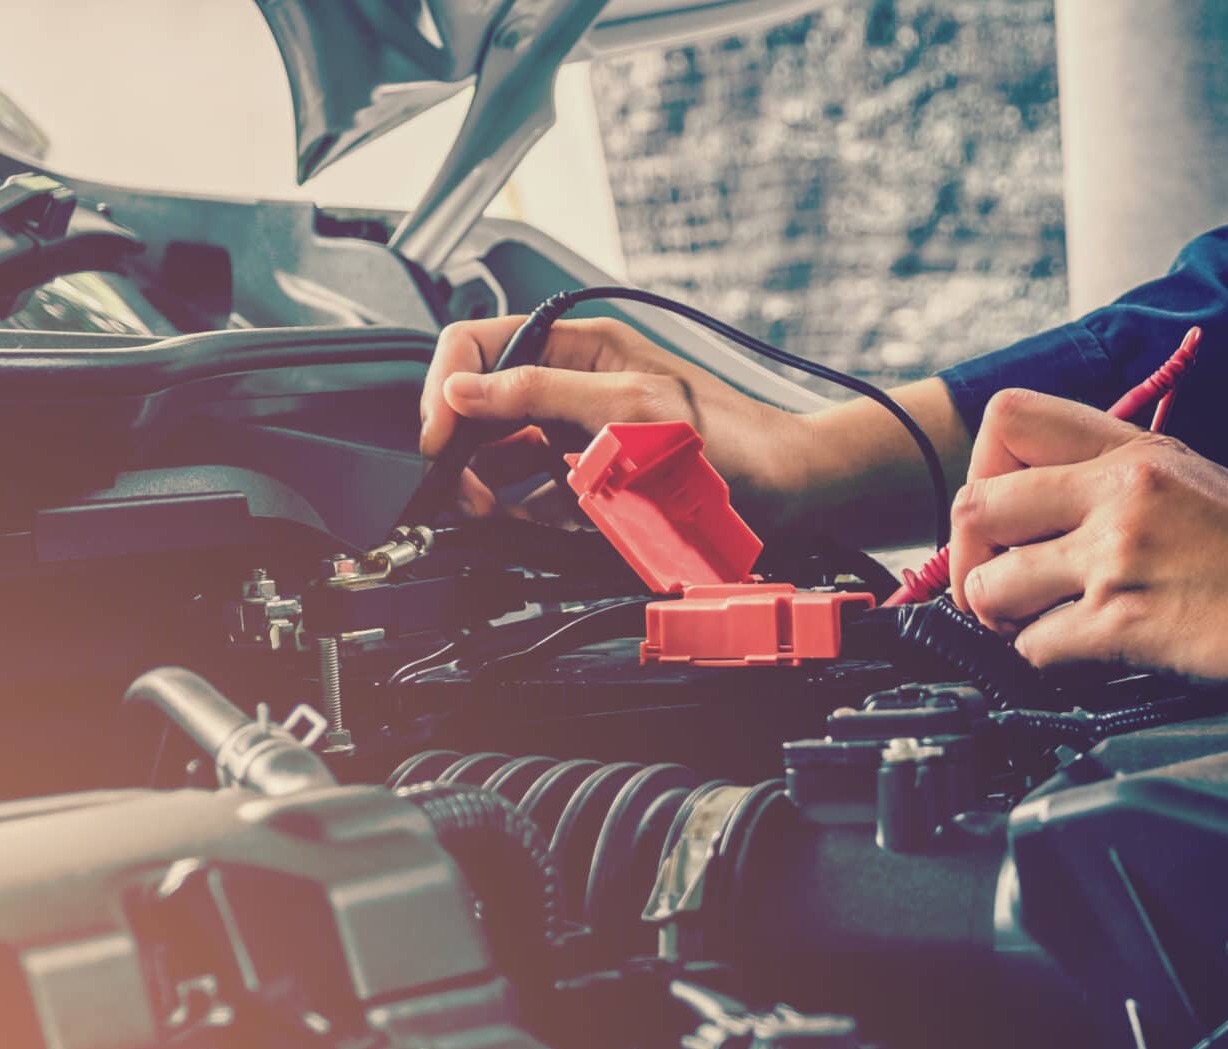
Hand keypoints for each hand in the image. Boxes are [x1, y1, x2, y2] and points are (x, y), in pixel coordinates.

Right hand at [419, 314, 814, 522]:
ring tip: (482, 510)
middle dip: (460, 445)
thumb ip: (542, 392)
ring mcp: (583, 435)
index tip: (438, 437)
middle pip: (485, 408)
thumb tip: (465, 387)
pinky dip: (524, 510)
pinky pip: (540, 495)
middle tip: (453, 488)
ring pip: (505, 456)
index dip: (447, 388)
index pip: (481, 348)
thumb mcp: (629, 406)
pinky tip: (522, 522)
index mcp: (578, 347)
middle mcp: (574, 386)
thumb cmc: (731, 438)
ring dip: (486, 484)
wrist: (789, 490)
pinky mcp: (596, 482)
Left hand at [948, 389, 1227, 686]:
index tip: (1000, 513)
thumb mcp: (1189, 474)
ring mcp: (1118, 557)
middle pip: (975, 506)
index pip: (1007, 419)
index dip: (982, 469)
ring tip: (1029, 622)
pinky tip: (1075, 652)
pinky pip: (1036, 644)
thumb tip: (1042, 499)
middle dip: (968, 557)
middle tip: (994, 582)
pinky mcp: (1125, 622)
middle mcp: (1117, 494)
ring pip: (992, 585)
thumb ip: (1113, 475)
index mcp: (1132, 450)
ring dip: (998, 614)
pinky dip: (1041, 656)